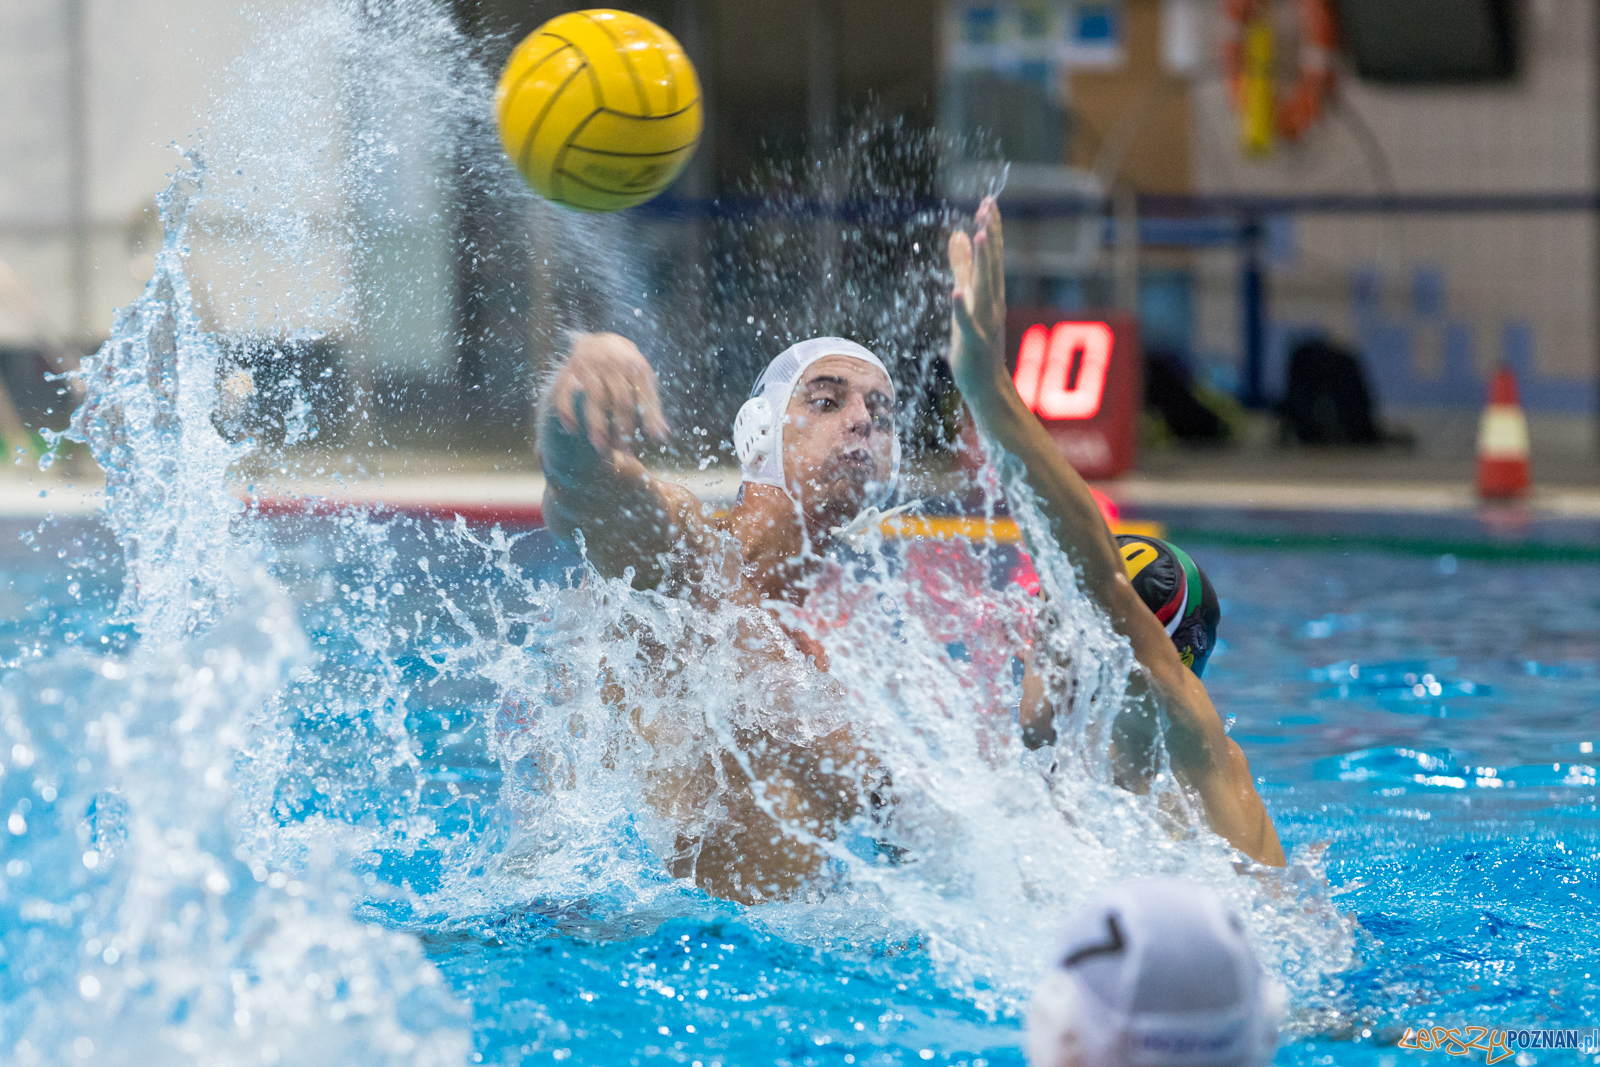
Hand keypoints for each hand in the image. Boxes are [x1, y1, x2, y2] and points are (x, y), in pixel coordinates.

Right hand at [547, 332, 669, 455]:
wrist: (598, 340)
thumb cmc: (627, 368)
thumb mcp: (643, 381)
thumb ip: (651, 407)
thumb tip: (663, 436)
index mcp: (635, 367)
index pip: (643, 395)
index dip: (649, 418)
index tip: (654, 439)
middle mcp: (613, 365)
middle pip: (620, 400)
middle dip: (623, 428)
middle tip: (627, 453)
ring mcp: (590, 367)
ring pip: (594, 397)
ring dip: (598, 424)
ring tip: (602, 448)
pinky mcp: (569, 370)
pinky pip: (565, 390)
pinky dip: (566, 409)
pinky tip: (571, 429)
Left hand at [947, 197, 1008, 399]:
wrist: (987, 384)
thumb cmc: (976, 340)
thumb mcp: (967, 297)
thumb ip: (963, 266)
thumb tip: (958, 234)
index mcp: (990, 291)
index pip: (993, 255)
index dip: (991, 227)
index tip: (988, 200)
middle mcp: (992, 302)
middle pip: (992, 264)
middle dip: (991, 234)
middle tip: (988, 207)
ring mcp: (985, 322)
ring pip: (985, 287)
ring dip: (984, 262)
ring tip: (981, 234)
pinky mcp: (973, 342)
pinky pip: (967, 324)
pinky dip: (962, 308)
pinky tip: (956, 292)